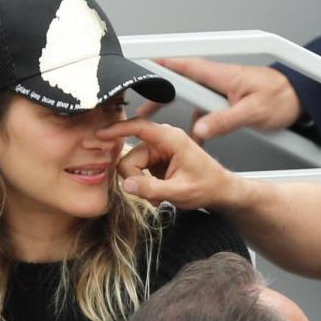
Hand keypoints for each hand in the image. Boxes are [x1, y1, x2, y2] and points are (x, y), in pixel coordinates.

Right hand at [97, 119, 240, 210]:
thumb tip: (127, 184)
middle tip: (153, 194)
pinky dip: (145, 183)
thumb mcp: (180, 192)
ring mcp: (159, 149)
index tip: (99, 134)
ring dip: (142, 183)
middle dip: (136, 177)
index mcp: (171, 139)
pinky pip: (139, 170)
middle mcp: (164, 140)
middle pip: (131, 155)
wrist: (221, 190)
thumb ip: (152, 189)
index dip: (117, 130)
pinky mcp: (157, 159)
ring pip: (132, 165)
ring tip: (161, 194)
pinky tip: (160, 191)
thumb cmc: (208, 186)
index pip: (139, 126)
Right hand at [138, 58, 302, 141]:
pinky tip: (195, 138)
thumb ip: (225, 121)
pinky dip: (195, 122)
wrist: (300, 99)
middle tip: (141, 108)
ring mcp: (220, 90)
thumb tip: (201, 131)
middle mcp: (217, 79)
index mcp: (220, 75)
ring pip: (189, 98)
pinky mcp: (225, 101)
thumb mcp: (253, 112)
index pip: (183, 66)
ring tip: (157, 124)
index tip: (137, 68)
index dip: (158, 65)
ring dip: (174, 110)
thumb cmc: (282, 97)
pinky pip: (204, 109)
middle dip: (157, 94)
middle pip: (178, 82)